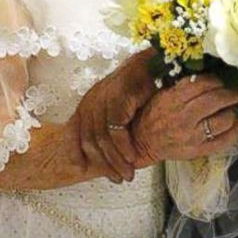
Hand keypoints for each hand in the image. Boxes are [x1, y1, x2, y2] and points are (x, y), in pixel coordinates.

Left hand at [71, 49, 157, 182]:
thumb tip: (113, 149)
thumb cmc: (143, 83)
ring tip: (127, 174)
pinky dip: (123, 145)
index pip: (81, 135)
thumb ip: (116, 123)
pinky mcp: (118, 96)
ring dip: (115, 159)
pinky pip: (115, 128)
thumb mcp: (123, 103)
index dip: (88, 157)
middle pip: (90, 140)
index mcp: (89, 103)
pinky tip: (133, 156)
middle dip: (104, 164)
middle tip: (118, 179)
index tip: (100, 174)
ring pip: (101, 137)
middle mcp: (92, 100)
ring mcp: (103, 98)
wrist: (156, 58)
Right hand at [131, 75, 237, 166]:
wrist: (141, 142)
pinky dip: (235, 132)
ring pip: (223, 121)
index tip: (221, 80)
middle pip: (216, 100)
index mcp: (174, 100)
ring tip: (234, 108)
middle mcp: (184, 118)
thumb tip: (207, 74)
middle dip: (231, 94)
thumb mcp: (162, 94)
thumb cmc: (151, 115)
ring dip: (233, 112)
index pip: (202, 84)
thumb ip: (182, 86)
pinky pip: (223, 142)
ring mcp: (193, 136)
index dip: (216, 80)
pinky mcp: (198, 151)